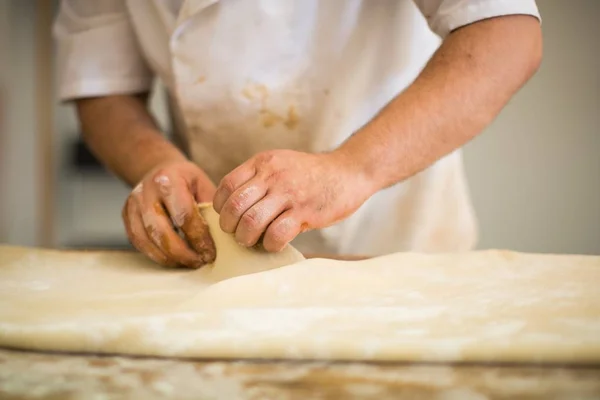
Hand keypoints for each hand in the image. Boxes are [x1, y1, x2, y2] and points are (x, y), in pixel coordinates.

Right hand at [122, 160, 216, 267]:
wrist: (159, 169)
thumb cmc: (186, 180)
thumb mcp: (203, 185)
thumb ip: (210, 208)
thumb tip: (221, 237)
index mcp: (169, 179)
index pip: (184, 214)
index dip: (199, 238)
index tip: (210, 253)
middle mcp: (146, 191)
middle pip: (162, 231)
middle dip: (183, 252)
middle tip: (200, 262)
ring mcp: (133, 204)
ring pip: (147, 240)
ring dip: (169, 257)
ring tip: (188, 263)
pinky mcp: (126, 216)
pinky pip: (138, 242)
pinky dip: (156, 255)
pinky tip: (173, 259)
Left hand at [213, 149, 374, 251]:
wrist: (348, 172)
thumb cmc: (311, 174)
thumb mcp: (280, 164)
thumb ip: (258, 179)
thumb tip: (234, 207)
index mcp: (263, 163)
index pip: (227, 185)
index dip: (221, 206)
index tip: (227, 216)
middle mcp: (273, 176)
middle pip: (234, 206)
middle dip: (229, 226)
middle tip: (237, 234)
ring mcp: (289, 194)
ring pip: (251, 222)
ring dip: (246, 238)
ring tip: (252, 241)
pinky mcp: (304, 212)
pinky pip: (276, 234)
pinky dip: (270, 244)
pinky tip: (274, 243)